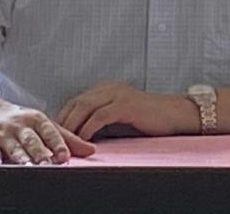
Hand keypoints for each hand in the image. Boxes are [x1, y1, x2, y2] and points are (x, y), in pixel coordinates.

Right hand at [0, 97, 95, 164]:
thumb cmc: (19, 121)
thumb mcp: (43, 124)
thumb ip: (67, 138)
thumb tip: (92, 150)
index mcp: (36, 119)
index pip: (50, 131)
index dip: (58, 144)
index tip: (65, 156)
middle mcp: (20, 125)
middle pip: (32, 140)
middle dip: (40, 153)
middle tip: (48, 164)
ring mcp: (2, 132)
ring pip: (13, 146)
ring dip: (21, 157)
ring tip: (28, 166)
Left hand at [55, 81, 196, 140]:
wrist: (175, 114)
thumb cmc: (149, 118)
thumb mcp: (121, 116)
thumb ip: (102, 119)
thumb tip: (81, 135)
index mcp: (106, 88)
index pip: (76, 100)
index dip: (63, 116)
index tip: (54, 133)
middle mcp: (109, 87)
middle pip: (77, 102)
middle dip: (63, 121)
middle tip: (54, 140)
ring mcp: (118, 94)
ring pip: (85, 107)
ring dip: (72, 126)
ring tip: (65, 142)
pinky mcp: (126, 104)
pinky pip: (100, 116)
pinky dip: (88, 128)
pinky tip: (83, 139)